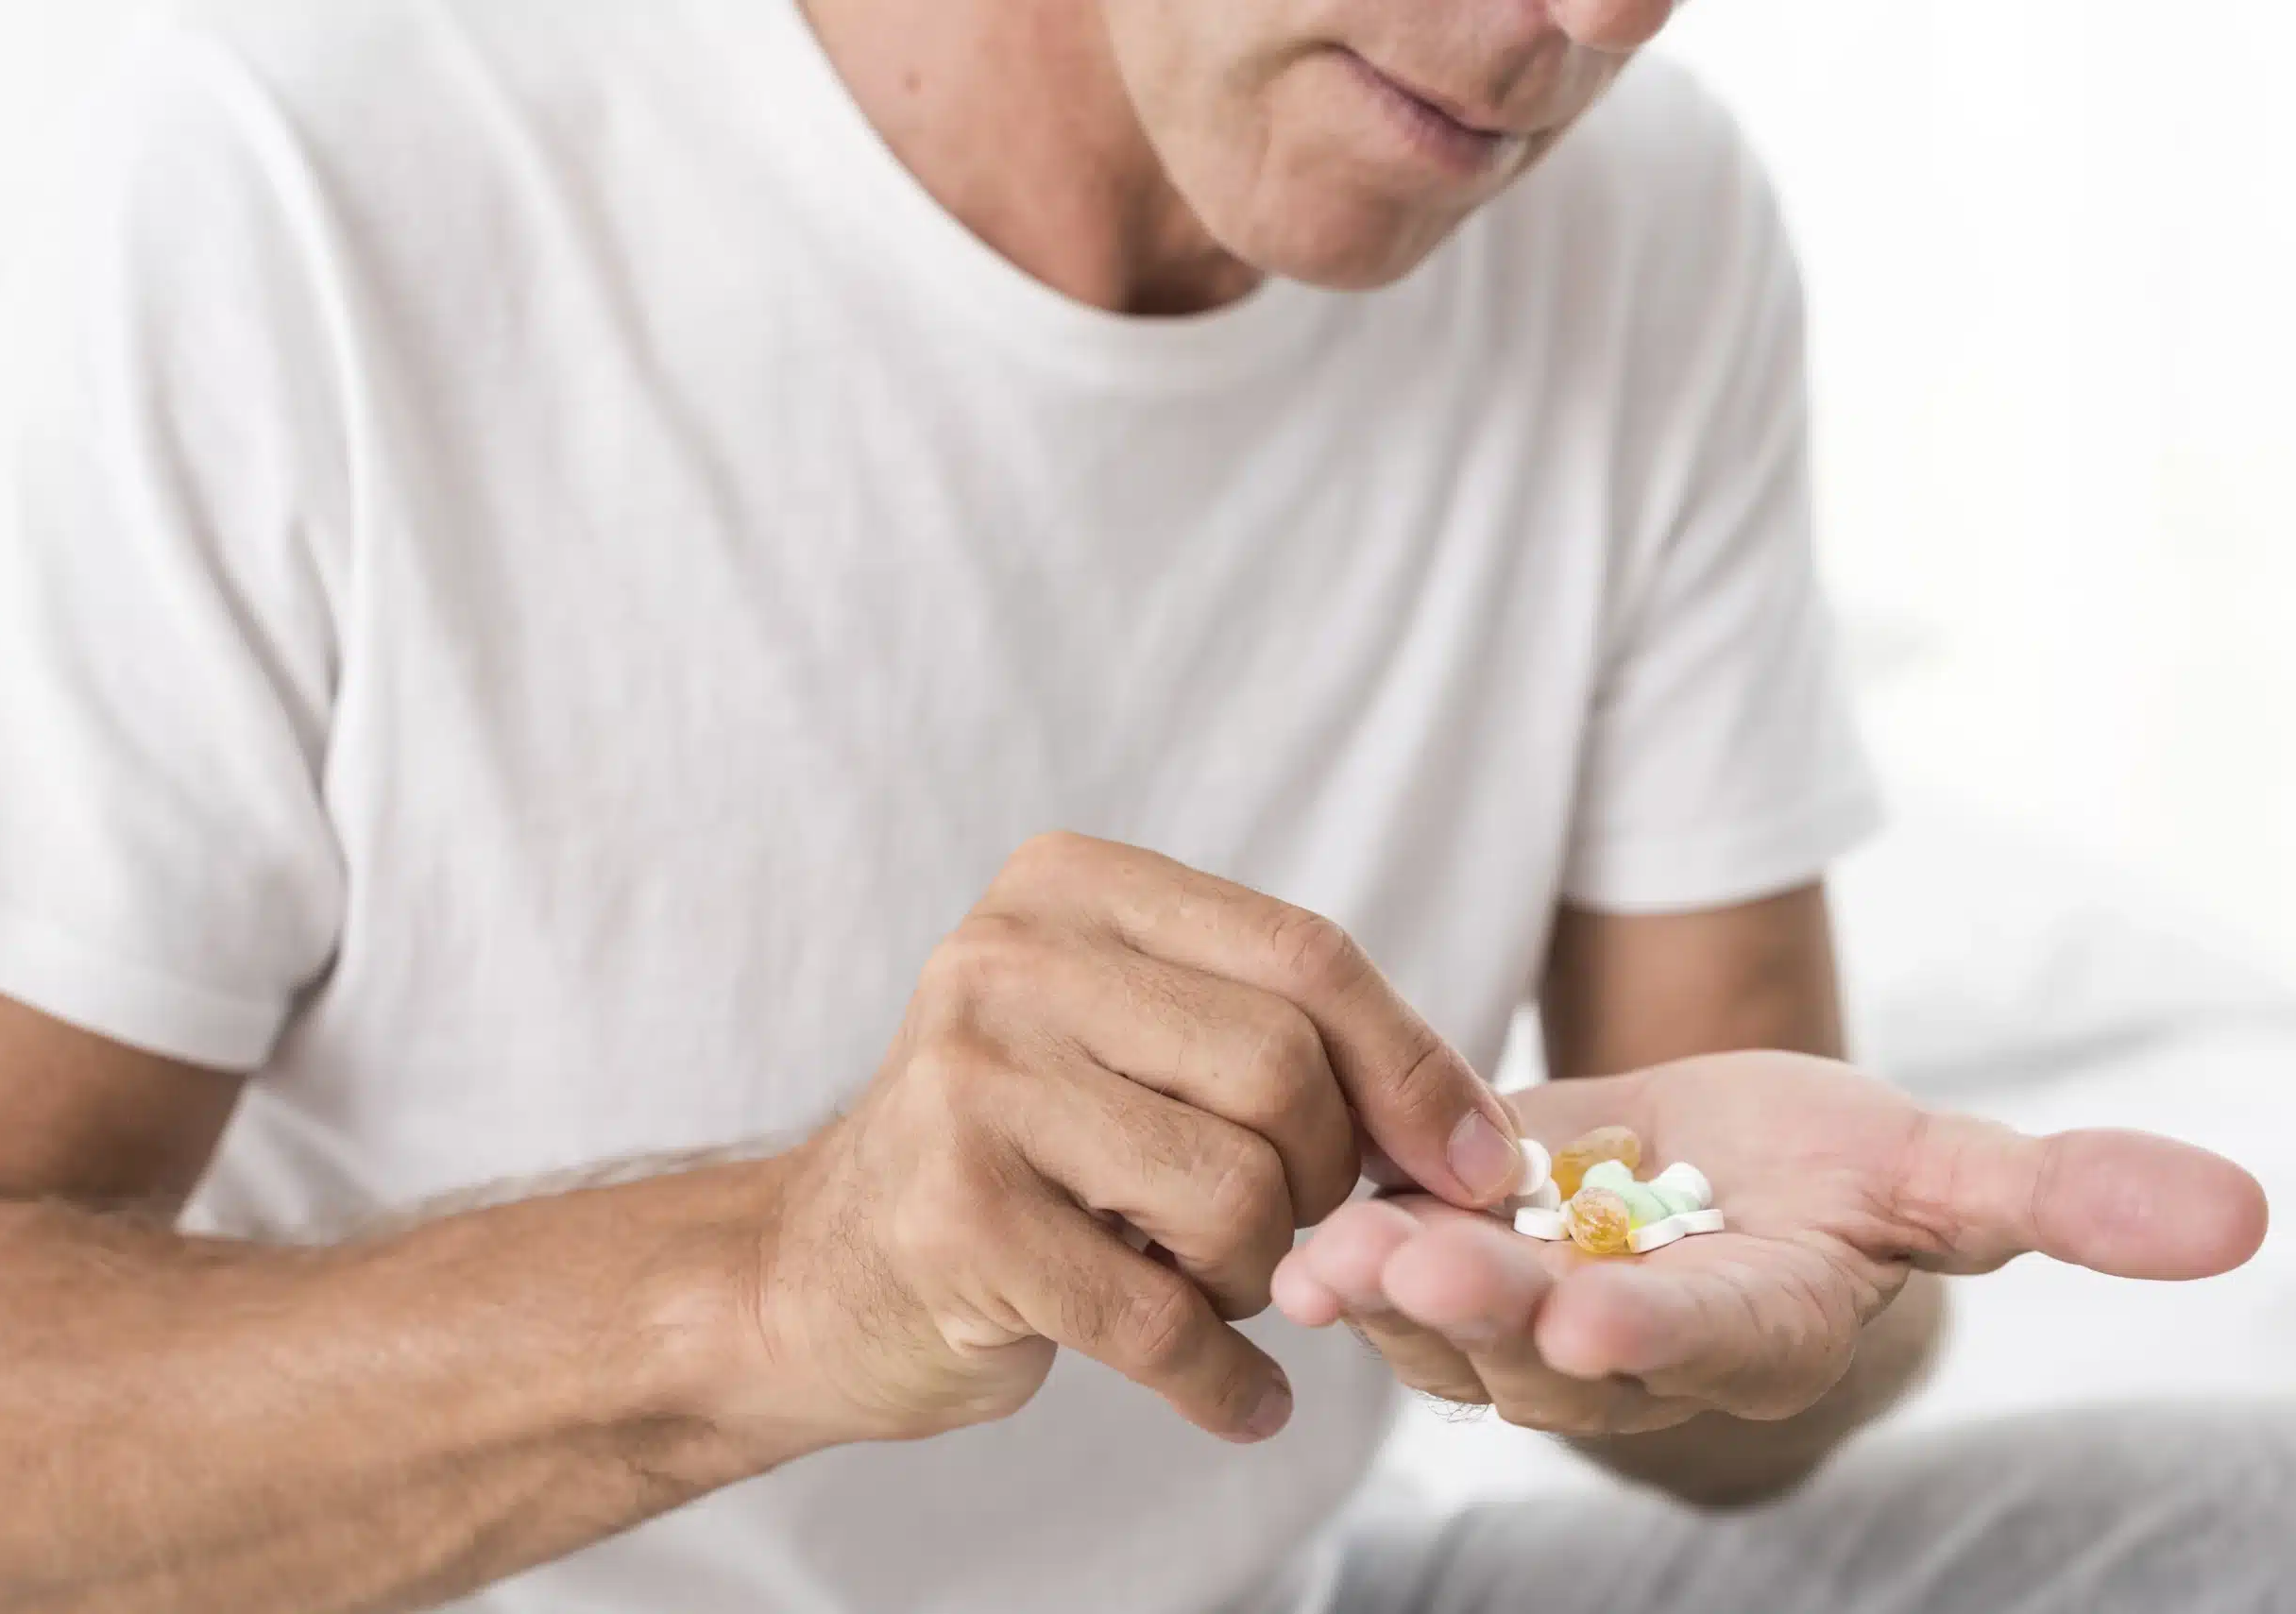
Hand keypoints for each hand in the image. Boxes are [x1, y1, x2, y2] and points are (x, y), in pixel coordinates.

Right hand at [753, 833, 1525, 1448]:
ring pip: (1234, 1194)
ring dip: (1256, 1276)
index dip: (1414, 1067)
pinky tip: (1234, 1397)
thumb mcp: (1134, 1047)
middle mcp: (1007, 959)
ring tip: (1199, 1281)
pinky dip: (1222, 1379)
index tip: (1473, 1166)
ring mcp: (969, 1082)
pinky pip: (1162, 1317)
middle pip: (1280, 1070)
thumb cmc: (1023, 1155)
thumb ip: (1282, 1045)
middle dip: (1319, 1182)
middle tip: (1277, 1231)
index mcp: (1071, 888)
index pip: (1304, 955)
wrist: (821, 1272)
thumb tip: (1474, 1144)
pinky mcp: (954, 1217)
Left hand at [1271, 1052, 2267, 1435]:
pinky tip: (1296, 1232)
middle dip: (1491, 1321)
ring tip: (1331, 1254)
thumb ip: (2057, 1196)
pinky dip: (1342, 1261)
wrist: (1711, 1170)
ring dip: (1387, 1299)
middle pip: (1551, 1352)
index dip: (1659, 1334)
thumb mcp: (1934, 1168)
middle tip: (1428, 1275)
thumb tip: (2246, 1217)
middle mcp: (1630, 1348)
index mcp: (1753, 1327)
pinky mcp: (1447, 1266)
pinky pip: (1387, 1276)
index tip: (1609, 1318)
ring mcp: (1524, 1321)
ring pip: (1449, 1333)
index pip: (1710, 1344)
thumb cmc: (1830, 1175)